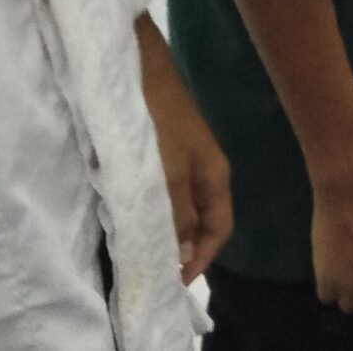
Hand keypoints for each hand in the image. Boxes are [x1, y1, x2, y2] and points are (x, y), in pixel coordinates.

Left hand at [138, 24, 232, 283]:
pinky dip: (152, 208)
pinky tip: (132, 214)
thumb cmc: (159, 122)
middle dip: (184, 248)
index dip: (202, 259)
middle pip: (202, 220)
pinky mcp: (161, 150)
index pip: (219, 230)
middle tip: (155, 272)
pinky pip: (163, 191)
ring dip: (167, 229)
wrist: (138, 69)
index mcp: (216, 177)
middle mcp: (204, 171)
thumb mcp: (170, 174)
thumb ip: (179, 215)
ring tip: (142, 249)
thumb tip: (186, 254)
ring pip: (181, 206)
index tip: (174, 283)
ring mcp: (183, 159)